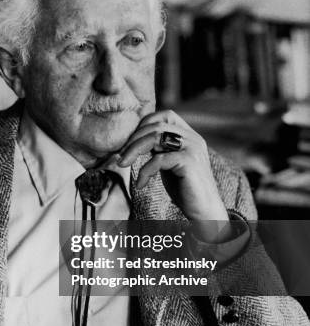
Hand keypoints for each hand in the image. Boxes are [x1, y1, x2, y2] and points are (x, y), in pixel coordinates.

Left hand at [118, 110, 229, 240]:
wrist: (205, 211)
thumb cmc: (185, 188)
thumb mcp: (169, 162)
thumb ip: (159, 148)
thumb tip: (135, 138)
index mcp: (190, 135)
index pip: (165, 115)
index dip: (144, 124)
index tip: (129, 142)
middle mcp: (193, 138)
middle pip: (156, 126)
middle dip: (133, 139)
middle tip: (120, 155)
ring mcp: (192, 148)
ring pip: (155, 137)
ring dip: (134, 150)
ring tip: (123, 164)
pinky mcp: (189, 162)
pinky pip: (158, 160)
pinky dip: (144, 171)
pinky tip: (141, 184)